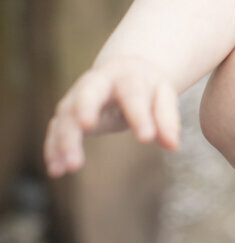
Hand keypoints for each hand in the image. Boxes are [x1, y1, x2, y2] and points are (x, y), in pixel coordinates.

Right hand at [44, 56, 180, 176]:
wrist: (125, 72)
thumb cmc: (147, 87)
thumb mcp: (162, 96)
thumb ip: (167, 119)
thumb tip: (172, 145)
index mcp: (126, 75)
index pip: (131, 91)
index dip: (139, 114)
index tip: (147, 138)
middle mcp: (96, 83)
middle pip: (87, 93)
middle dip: (85, 107)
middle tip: (87, 126)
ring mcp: (77, 97)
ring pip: (66, 114)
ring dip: (65, 138)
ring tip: (71, 166)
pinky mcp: (67, 113)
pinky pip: (55, 129)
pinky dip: (53, 148)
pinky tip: (56, 170)